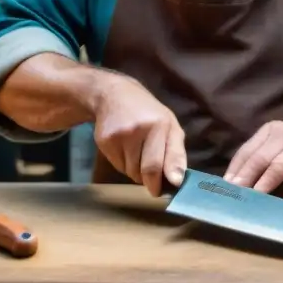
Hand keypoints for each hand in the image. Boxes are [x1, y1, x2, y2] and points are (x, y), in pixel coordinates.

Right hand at [91, 75, 186, 196]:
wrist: (114, 95)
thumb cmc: (148, 113)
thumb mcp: (170, 125)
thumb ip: (176, 153)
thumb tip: (177, 181)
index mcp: (161, 124)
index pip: (162, 162)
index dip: (164, 180)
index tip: (169, 188)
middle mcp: (140, 129)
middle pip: (146, 170)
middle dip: (152, 183)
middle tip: (154, 184)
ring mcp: (120, 135)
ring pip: (131, 172)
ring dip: (137, 171)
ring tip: (138, 153)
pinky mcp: (105, 141)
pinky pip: (118, 166)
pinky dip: (124, 164)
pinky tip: (125, 149)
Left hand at [223, 119, 282, 200]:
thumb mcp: (277, 143)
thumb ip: (259, 156)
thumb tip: (234, 180)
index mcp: (270, 131)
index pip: (247, 150)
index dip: (235, 168)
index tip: (226, 185)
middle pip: (261, 157)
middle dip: (247, 176)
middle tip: (237, 192)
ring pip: (281, 164)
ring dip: (267, 180)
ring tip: (256, 194)